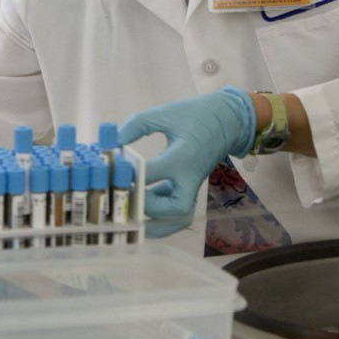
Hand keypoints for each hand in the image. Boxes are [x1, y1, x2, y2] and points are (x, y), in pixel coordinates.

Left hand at [118, 87, 255, 233]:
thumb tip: (112, 142)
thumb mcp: (166, 113)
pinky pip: (180, 210)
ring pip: (180, 217)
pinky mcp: (192, 187)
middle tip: (126, 200)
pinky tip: (144, 211)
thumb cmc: (197, 114)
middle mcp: (191, 177)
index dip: (128, 175)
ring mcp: (193, 185)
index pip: (151, 174)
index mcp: (183, 157)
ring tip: (134, 222)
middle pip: (174, 209)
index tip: (110, 170)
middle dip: (148, 210)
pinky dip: (163, 217)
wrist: (228, 119)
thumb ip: (137, 125)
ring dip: (158, 224)